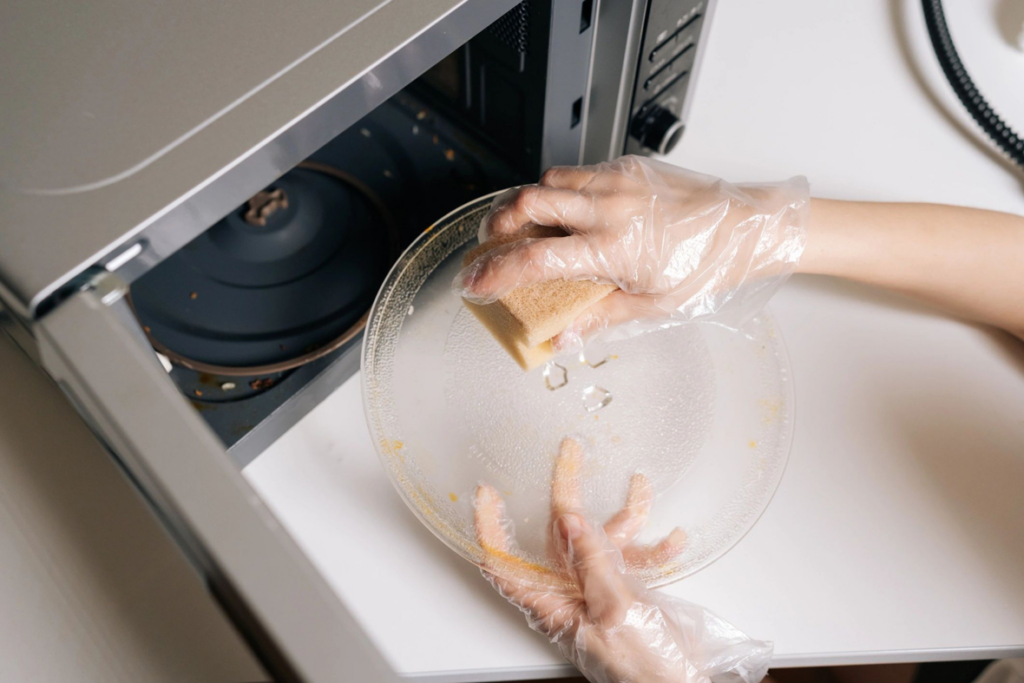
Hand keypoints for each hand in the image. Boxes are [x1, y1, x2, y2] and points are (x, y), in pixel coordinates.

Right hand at [457, 156, 807, 349]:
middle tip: (490, 244)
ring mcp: (616, 183)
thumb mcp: (650, 305)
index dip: (495, 273)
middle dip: (498, 223)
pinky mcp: (626, 167)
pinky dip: (559, 189)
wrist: (744, 227)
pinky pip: (577, 172)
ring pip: (548, 180)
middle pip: (528, 203)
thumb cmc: (703, 266)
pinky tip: (565, 210)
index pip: (536, 260)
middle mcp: (609, 209)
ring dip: (526, 202)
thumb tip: (560, 337)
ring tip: (523, 226)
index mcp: (613, 249)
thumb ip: (598, 318)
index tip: (475, 282)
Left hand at [474, 438, 771, 682]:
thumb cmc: (642, 669)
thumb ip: (594, 565)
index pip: (505, 563)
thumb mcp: (615, 613)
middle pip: (559, 533)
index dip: (490, 528)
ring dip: (627, 512)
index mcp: (553, 605)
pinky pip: (638, 557)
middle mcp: (572, 592)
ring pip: (603, 537)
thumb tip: (569, 522)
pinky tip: (674, 540)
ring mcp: (601, 588)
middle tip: (571, 452)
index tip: (488, 492)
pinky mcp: (630, 590)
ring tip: (640, 486)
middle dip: (566, 489)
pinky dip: (656, 545)